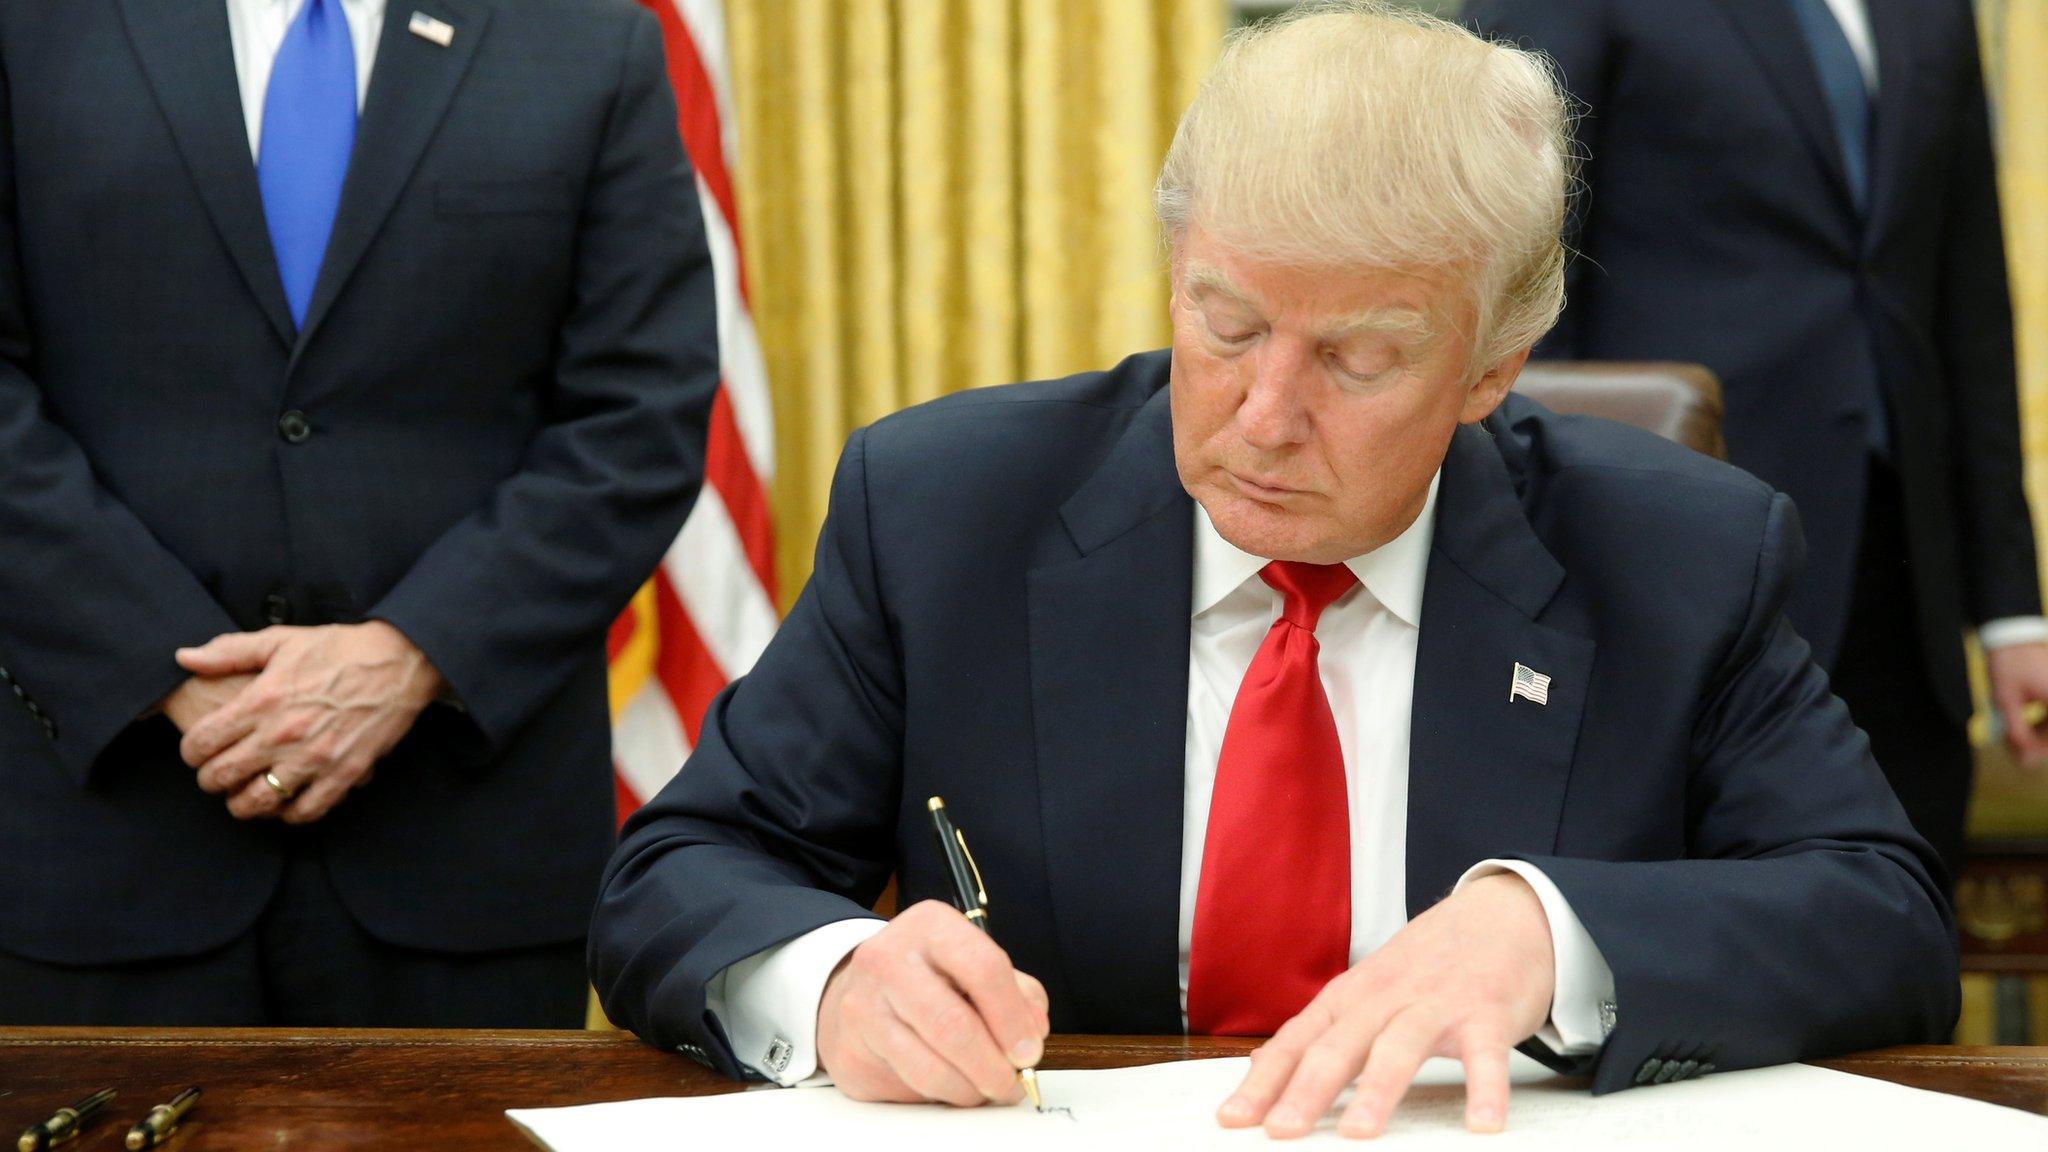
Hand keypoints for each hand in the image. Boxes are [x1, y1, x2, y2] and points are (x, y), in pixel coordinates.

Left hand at [175, 621, 443, 823]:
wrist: (400, 660)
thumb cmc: (339, 648)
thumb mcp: (281, 640)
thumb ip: (229, 651)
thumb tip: (184, 658)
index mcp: (262, 700)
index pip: (201, 743)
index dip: (190, 753)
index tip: (198, 751)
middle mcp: (283, 734)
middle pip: (221, 778)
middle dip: (210, 780)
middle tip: (217, 775)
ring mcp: (315, 758)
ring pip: (257, 802)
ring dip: (243, 804)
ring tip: (245, 795)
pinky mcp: (345, 773)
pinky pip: (305, 811)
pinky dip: (288, 813)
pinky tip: (286, 801)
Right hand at [816, 899, 1050, 1105]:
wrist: (860, 988)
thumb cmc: (930, 977)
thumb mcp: (975, 964)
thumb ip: (1017, 994)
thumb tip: (1032, 1034)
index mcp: (931, 926)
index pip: (983, 968)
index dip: (1013, 1018)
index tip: (1029, 1051)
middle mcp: (889, 959)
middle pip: (953, 1024)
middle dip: (992, 1066)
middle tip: (1011, 1083)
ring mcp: (863, 1005)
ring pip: (929, 1066)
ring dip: (969, 1089)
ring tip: (985, 1089)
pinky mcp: (851, 1049)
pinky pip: (906, 1086)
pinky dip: (940, 1095)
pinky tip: (952, 1086)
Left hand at [1218, 872, 1554, 1138]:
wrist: (1500, 915)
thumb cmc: (1427, 964)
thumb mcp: (1364, 991)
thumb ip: (1318, 1033)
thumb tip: (1259, 1064)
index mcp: (1350, 998)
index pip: (1296, 1043)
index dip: (1262, 1082)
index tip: (1232, 1119)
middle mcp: (1385, 998)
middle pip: (1338, 1046)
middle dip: (1306, 1090)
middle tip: (1282, 1131)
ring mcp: (1436, 1003)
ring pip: (1400, 1046)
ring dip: (1377, 1090)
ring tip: (1357, 1134)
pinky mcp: (1486, 1011)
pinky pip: (1486, 1055)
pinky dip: (1485, 1089)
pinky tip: (1481, 1125)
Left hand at [1985, 641, 2047, 770]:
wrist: (2013, 634)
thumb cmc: (2009, 664)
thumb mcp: (2007, 701)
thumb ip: (2018, 733)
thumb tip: (2027, 762)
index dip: (2038, 753)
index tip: (2020, 757)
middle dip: (2036, 745)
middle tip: (2010, 745)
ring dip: (2037, 737)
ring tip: (2010, 735)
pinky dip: (2041, 725)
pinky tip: (2021, 724)